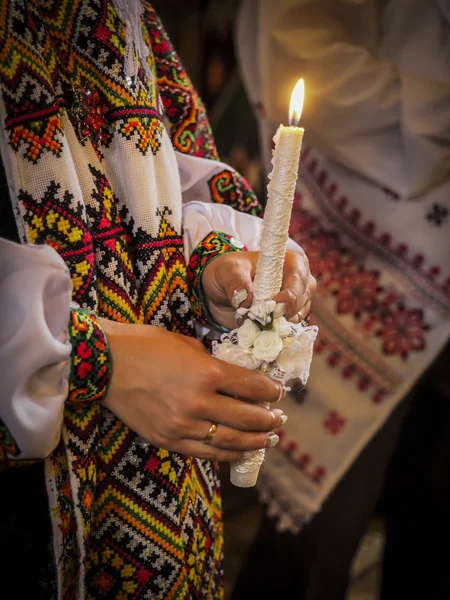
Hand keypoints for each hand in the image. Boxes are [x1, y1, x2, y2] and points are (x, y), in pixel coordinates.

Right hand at [99, 319, 285, 461]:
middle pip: (248, 418)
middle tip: (280, 417)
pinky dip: (228, 454)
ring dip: (256, 441)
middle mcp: (200, 403)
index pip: (253, 387)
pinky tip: (241, 451)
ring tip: (270, 438)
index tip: (279, 393)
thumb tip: (229, 372)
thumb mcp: (185, 343)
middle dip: (269, 419)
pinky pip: (206, 453)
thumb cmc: (143, 345)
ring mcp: (183, 426)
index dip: (271, 392)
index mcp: (207, 373)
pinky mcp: (168, 440)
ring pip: (231, 440)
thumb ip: (210, 360)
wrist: (103, 364)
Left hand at [202, 250, 315, 328]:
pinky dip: (275, 331)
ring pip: (297, 316)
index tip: (275, 306)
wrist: (222, 291)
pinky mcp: (289, 318)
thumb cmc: (229, 272)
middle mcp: (299, 281)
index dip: (291, 293)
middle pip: (301, 300)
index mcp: (291, 262)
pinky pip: (290, 329)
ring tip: (256, 320)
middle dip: (282, 311)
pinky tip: (260, 328)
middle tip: (261, 317)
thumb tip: (245, 299)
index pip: (299, 277)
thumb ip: (236, 281)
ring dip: (277, 322)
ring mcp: (297, 302)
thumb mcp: (227, 270)